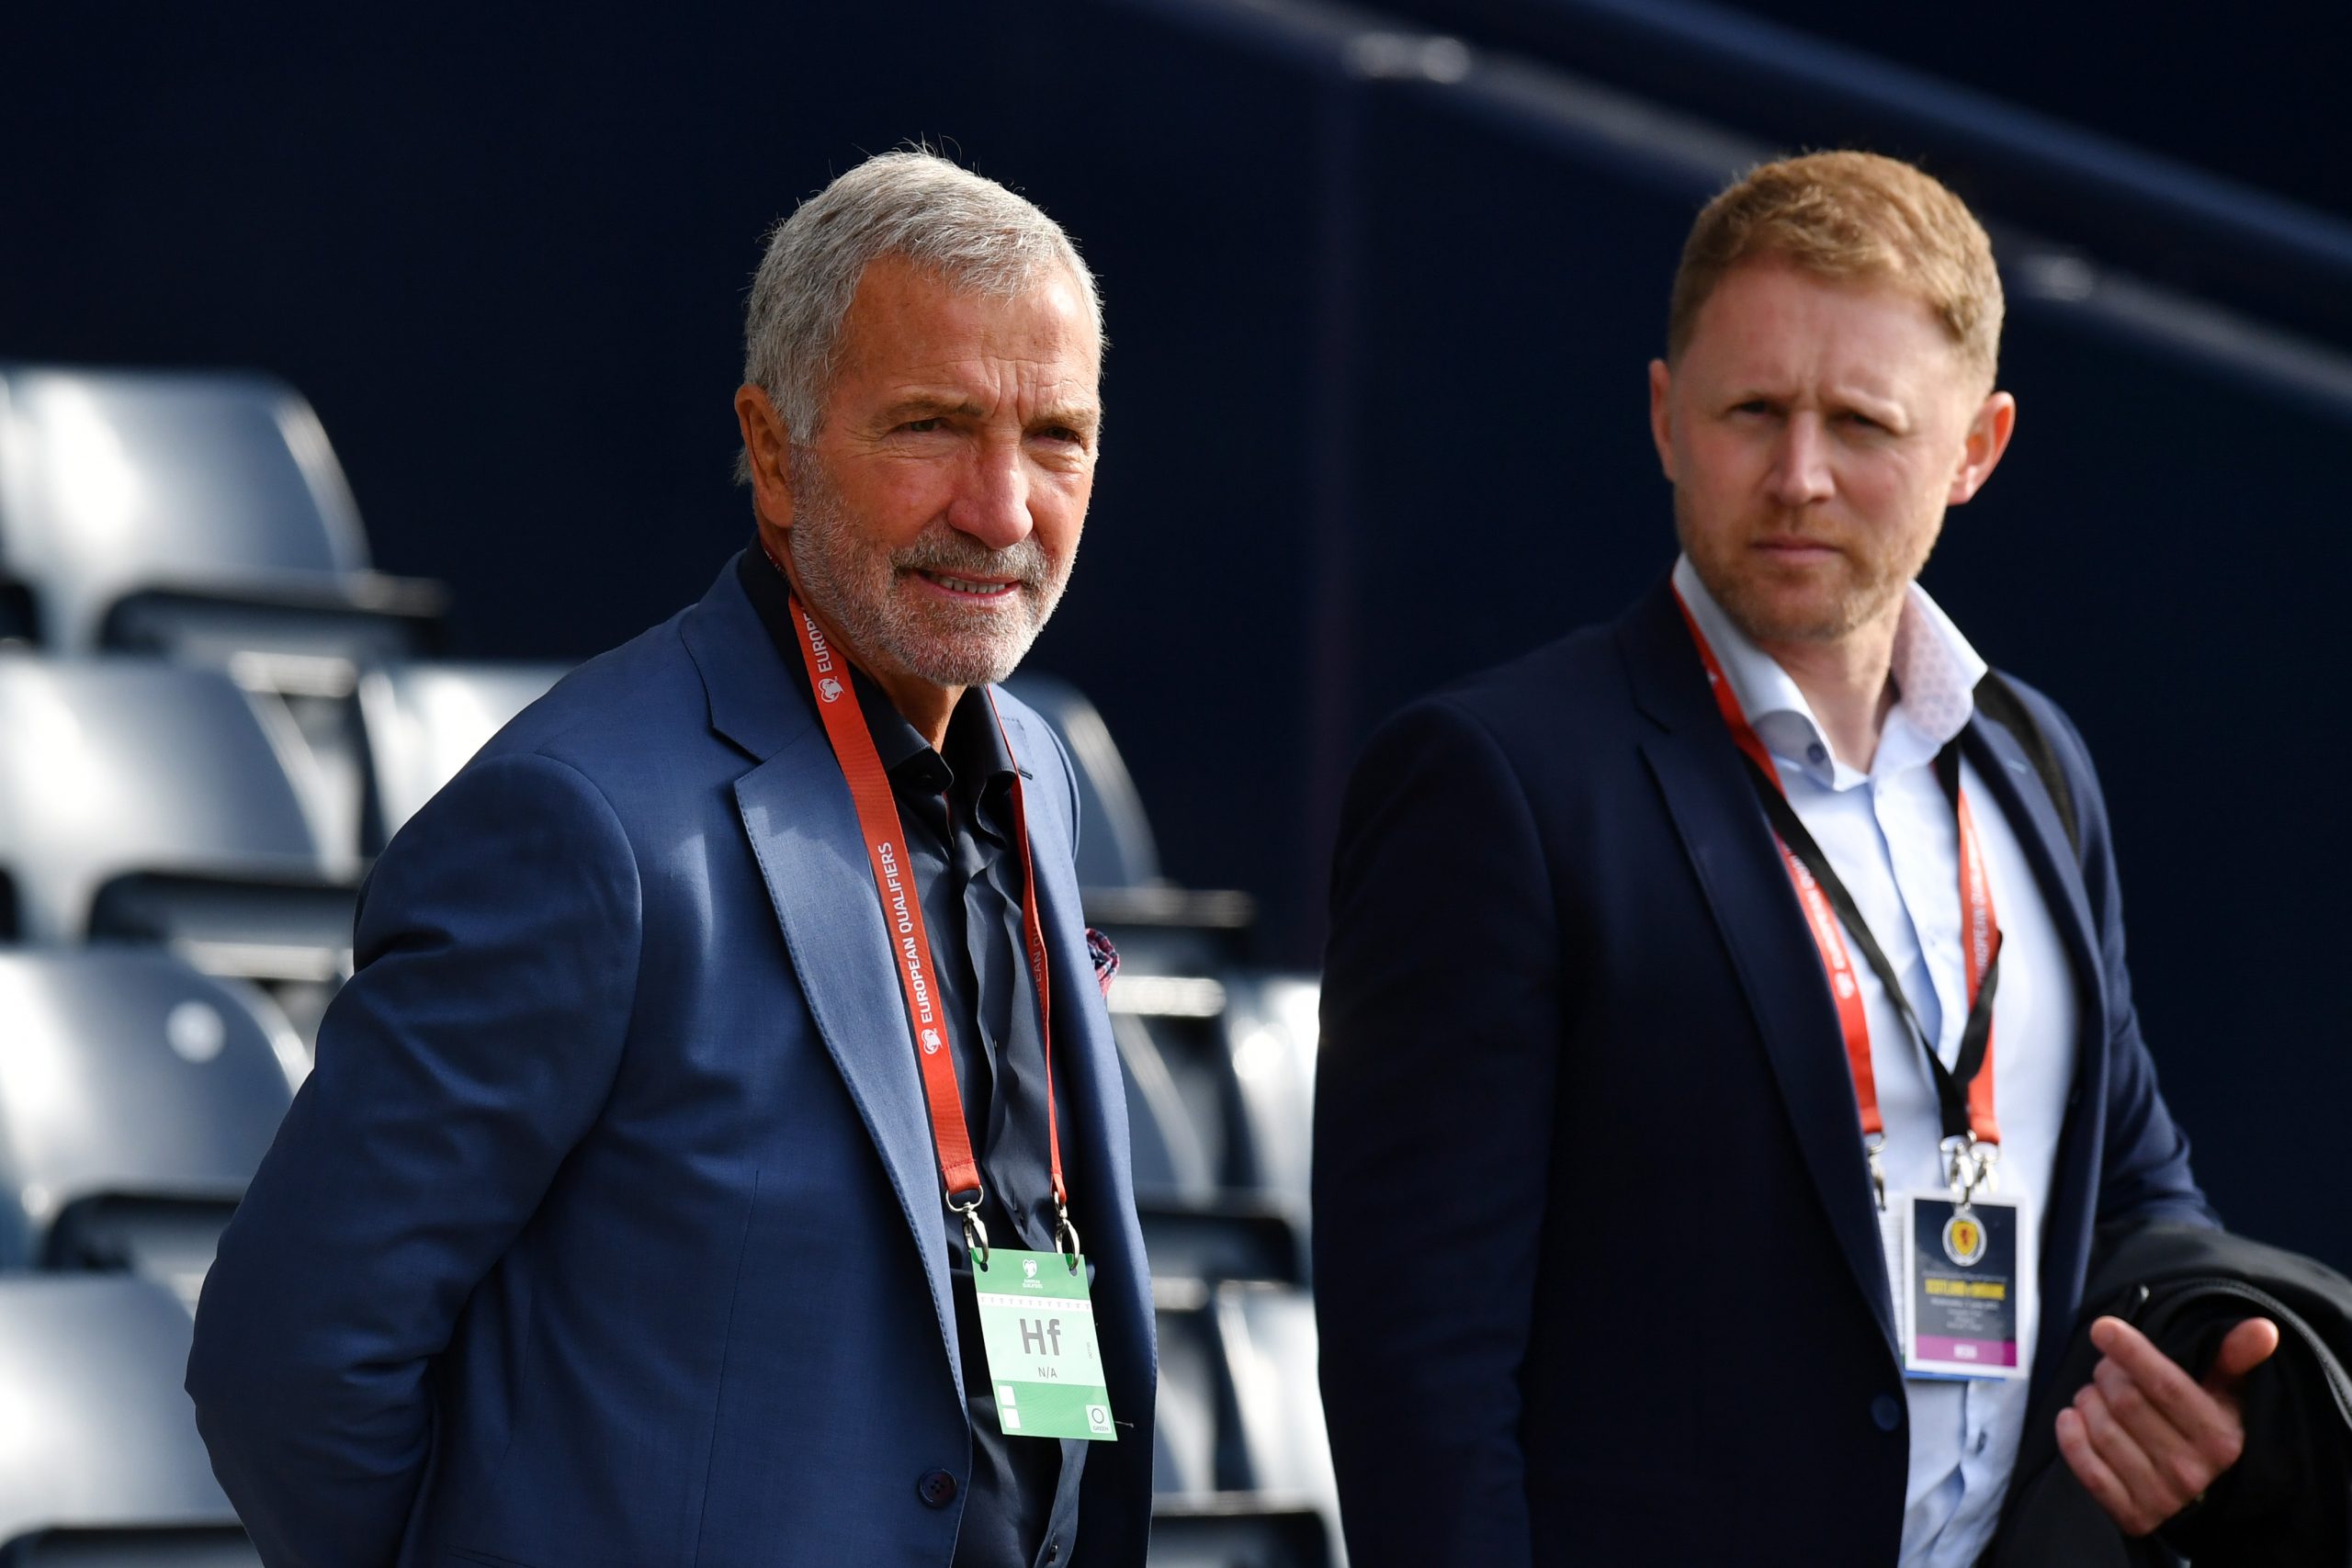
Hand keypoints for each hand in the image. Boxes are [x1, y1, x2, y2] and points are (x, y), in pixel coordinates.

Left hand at [2055, 1314, 2279, 1535]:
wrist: (2209, 1501)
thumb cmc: (2211, 1432)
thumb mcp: (2230, 1395)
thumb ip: (2237, 1358)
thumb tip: (2262, 1328)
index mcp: (2219, 1437)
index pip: (2166, 1386)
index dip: (2131, 1353)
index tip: (2103, 1328)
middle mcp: (2191, 1470)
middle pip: (2125, 1401)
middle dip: (2107, 1374)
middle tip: (2107, 1369)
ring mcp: (2162, 1497)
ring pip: (2102, 1430)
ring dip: (2087, 1401)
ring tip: (2096, 1394)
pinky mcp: (2133, 1516)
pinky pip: (2088, 1470)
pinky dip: (2071, 1437)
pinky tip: (2073, 1418)